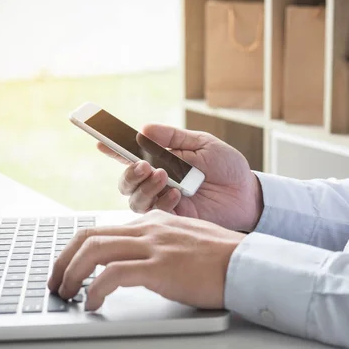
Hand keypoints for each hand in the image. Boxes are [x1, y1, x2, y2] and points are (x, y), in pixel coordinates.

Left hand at [47, 210, 244, 310]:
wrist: (247, 262)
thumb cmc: (221, 258)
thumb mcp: (184, 242)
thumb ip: (159, 246)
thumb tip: (137, 263)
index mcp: (153, 221)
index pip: (102, 229)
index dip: (77, 250)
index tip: (69, 268)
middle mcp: (149, 229)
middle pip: (89, 236)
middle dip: (63, 260)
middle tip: (56, 282)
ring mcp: (154, 246)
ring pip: (94, 251)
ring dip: (72, 275)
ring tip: (67, 294)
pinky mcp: (160, 268)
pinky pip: (113, 275)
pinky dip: (95, 289)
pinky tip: (93, 303)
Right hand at [98, 124, 262, 231]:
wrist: (247, 193)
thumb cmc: (227, 167)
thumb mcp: (203, 144)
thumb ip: (174, 138)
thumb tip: (144, 129)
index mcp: (162, 160)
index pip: (131, 155)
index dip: (113, 149)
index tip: (100, 141)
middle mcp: (158, 182)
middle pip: (126, 182)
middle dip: (128, 173)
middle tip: (143, 165)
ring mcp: (164, 201)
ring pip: (135, 200)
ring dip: (145, 187)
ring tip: (164, 177)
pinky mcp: (174, 219)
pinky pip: (155, 214)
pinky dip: (162, 202)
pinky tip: (177, 194)